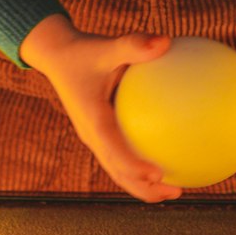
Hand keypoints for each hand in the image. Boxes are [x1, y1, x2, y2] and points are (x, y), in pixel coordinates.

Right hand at [20, 14, 181, 202]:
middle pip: (118, 172)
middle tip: (175, 193)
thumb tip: (166, 42)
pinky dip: (144, 158)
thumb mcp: (106, 46)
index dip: (134, 167)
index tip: (158, 175)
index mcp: (92, 121)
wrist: (57, 55)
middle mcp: (93, 135)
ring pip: (120, 168)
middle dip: (145, 188)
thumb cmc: (83, 51)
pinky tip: (172, 149)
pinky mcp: (101, 132)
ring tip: (178, 186)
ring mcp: (96, 137)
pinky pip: (124, 151)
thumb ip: (134, 45)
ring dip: (144, 182)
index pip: (113, 150)